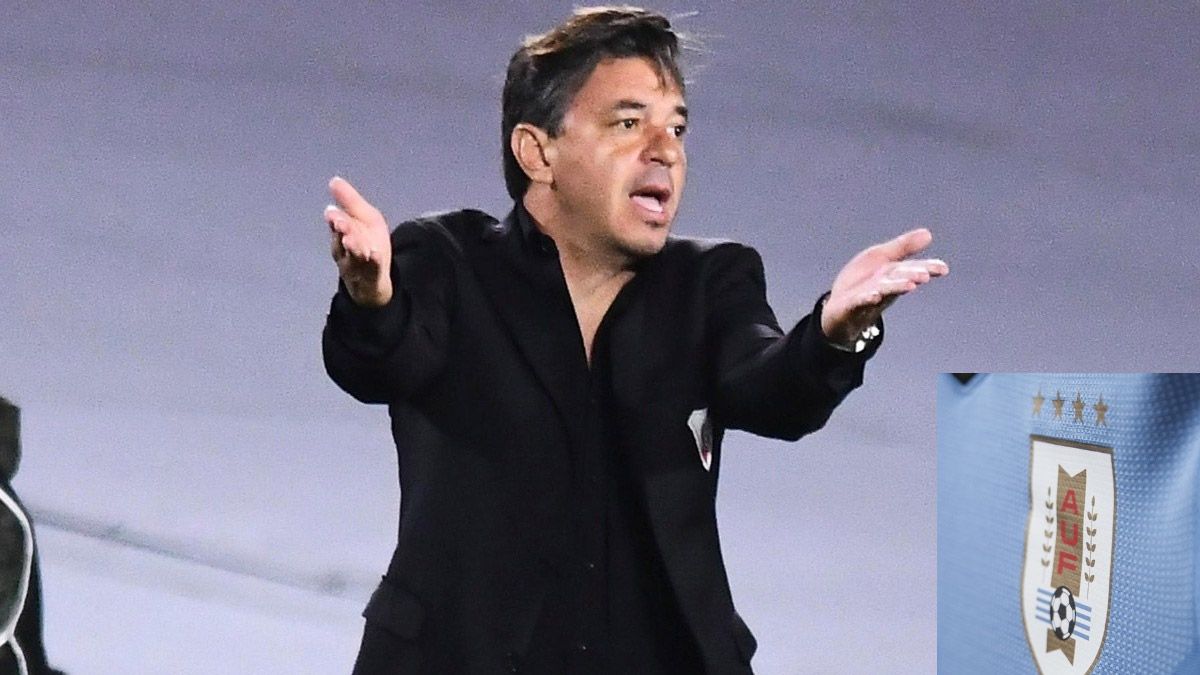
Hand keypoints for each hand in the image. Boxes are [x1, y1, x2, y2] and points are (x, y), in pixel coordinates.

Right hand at [325, 176, 392, 306]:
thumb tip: (334, 181)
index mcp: (344, 234)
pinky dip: (372, 262)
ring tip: (353, 240)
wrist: (372, 280)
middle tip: (342, 224)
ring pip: (355, 256)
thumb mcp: (363, 218)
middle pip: (343, 240)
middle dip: (344, 231)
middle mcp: (347, 251)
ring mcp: (358, 266)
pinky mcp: (372, 277)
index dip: (336, 220)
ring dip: (354, 248)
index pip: (338, 225)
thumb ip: (348, 201)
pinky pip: (372, 270)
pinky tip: (375, 254)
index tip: (333, 214)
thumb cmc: (366, 244)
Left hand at [820, 228, 947, 345]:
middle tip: (925, 275)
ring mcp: (868, 298)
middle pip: (899, 280)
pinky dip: (866, 300)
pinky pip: (858, 303)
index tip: (943, 268)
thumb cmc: (863, 282)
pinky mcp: (850, 306)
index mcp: (893, 275)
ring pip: (883, 292)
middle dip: (911, 277)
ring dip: (896, 288)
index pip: (912, 270)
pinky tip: (873, 296)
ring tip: (910, 286)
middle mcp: (884, 287)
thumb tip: (929, 234)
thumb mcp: (881, 258)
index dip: (928, 269)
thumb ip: (903, 247)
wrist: (839, 308)